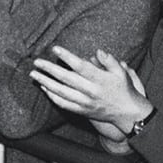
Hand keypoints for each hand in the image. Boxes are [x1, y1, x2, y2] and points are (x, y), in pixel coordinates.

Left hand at [29, 47, 151, 139]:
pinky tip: (44, 88)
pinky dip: (52, 96)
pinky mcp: (82, 111)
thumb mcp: (121, 72)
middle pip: (66, 78)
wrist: (128, 113)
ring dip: (46, 83)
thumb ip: (109, 61)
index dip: (67, 57)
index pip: (80, 66)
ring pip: (61, 92)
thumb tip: (97, 52)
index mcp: (100, 80)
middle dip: (49, 69)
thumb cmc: (124, 89)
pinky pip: (63, 104)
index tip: (55, 48)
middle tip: (37, 62)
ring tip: (34, 74)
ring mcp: (85, 102)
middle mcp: (91, 91)